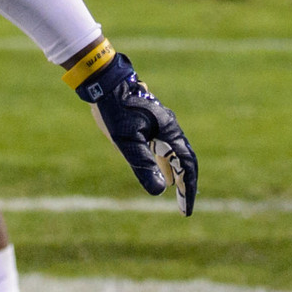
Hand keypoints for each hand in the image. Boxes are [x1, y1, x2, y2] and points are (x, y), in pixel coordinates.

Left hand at [73, 51, 196, 213]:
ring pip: (176, 153)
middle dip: (186, 184)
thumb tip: (158, 192)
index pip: (186, 165)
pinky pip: (165, 147)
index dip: (187, 189)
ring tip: (176, 193)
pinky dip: (167, 163)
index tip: (185, 210)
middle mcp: (170, 127)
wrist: (104, 80)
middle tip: (184, 206)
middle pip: (185, 160)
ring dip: (177, 174)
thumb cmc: (115, 109)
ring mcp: (161, 124)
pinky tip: (161, 172)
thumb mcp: (126, 141)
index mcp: (169, 131)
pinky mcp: (151, 123)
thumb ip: (143, 165)